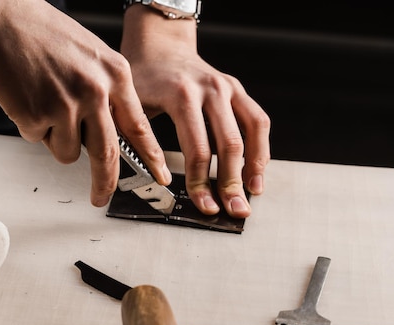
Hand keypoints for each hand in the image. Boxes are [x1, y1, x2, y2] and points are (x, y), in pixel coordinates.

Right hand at [0, 0, 170, 206]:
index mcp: (115, 74)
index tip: (159, 176)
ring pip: (69, 153)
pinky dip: (32, 127)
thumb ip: (106, 91)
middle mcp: (95, 91)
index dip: (150, 156)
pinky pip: (39, 140)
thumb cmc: (41, 31)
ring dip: (56, 140)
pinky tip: (27, 98)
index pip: (138, 126)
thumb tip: (110, 130)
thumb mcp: (91, 54)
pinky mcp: (36, 116)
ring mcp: (65, 105)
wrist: (0, 16)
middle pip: (106, 154)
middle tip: (100, 197)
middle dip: (104, 182)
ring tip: (43, 104)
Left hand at [121, 6, 270, 217]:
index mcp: (181, 95)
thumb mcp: (132, 106)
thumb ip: (140, 140)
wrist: (159, 46)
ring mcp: (228, 87)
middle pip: (229, 144)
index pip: (198, 149)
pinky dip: (260, 147)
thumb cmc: (143, 78)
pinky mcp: (237, 90)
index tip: (204, 205)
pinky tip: (256, 170)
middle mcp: (210, 89)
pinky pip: (257, 120)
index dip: (201, 182)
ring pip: (252, 131)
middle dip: (231, 182)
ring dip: (254, 166)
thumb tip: (150, 181)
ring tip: (252, 193)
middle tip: (233, 209)